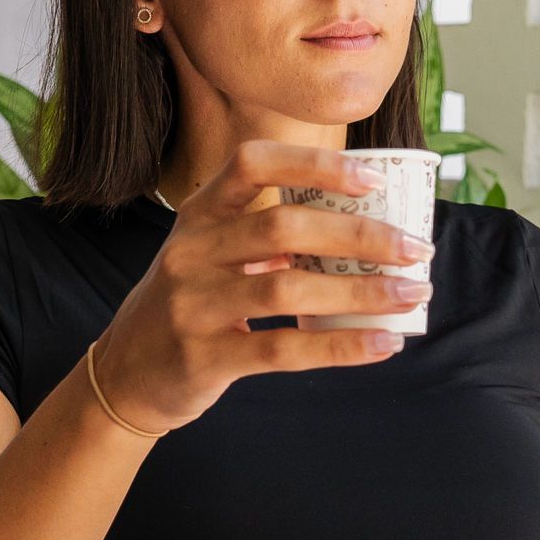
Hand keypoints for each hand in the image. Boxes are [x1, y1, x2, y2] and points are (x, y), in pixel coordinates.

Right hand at [90, 140, 434, 435]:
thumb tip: (362, 229)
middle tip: (415, 249)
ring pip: (288, 290)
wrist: (123, 376)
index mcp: (198, 215)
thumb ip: (267, 238)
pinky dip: (341, 347)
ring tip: (409, 295)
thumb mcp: (209, 256)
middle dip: (361, 235)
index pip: (251, 163)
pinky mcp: (204, 358)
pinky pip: (282, 350)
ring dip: (361, 292)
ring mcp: (193, 306)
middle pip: (284, 227)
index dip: (314, 163)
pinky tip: (382, 344)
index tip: (372, 178)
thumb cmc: (188, 306)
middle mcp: (191, 252)